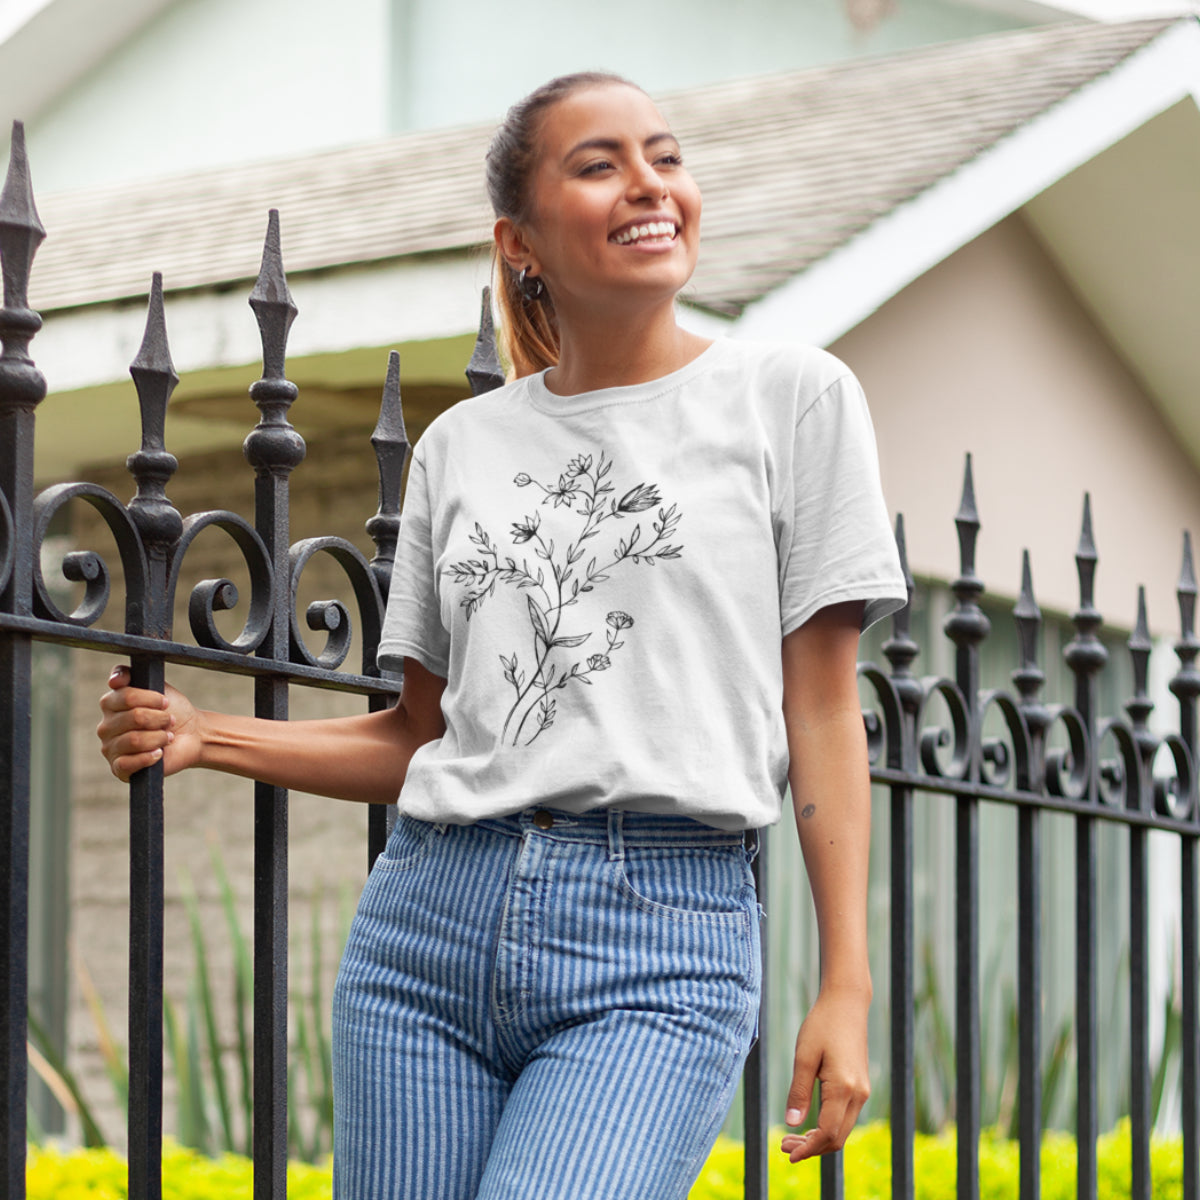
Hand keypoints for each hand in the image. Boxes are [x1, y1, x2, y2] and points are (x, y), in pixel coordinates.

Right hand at [97, 665, 203, 780]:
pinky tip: (159, 753)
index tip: (166, 702)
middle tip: (170, 721)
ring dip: (159, 737)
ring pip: (135, 740)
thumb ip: (133, 675)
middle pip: (134, 717)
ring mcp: (110, 748)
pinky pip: (128, 763)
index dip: (152, 699)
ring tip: (168, 736)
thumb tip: (114, 680)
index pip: (125, 696)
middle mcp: (105, 726)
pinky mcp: (119, 768)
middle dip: (160, 719)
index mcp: (110, 704)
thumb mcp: (156, 686)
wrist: (191, 735)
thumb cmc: (172, 710)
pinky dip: (149, 757)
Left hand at [780, 984, 870, 1161]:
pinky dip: (827, 1127)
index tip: (788, 1155)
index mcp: (844, 1088)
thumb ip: (799, 1091)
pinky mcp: (860, 1086)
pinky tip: (809, 1124)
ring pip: (842, 1129)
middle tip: (784, 1147)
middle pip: (837, 1137)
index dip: (809, 1149)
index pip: (828, 1133)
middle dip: (811, 1148)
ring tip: (791, 1138)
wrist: (847, 1003)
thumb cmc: (822, 1025)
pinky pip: (845, 1117)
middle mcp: (858, 1094)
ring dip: (819, 1139)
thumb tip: (791, 1124)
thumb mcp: (804, 1056)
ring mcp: (862, 1091)